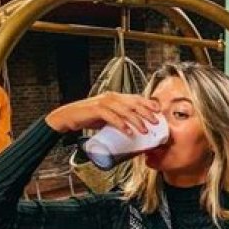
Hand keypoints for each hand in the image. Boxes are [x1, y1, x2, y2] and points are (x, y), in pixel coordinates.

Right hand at [45, 92, 159, 134]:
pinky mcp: (95, 110)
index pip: (135, 98)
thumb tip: (135, 131)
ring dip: (136, 121)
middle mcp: (111, 97)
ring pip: (124, 110)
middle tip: (155, 122)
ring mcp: (103, 102)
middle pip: (133, 103)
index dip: (148, 103)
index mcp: (116, 97)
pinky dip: (120, 124)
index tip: (159, 110)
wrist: (68, 117)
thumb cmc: (89, 117)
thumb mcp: (108, 117)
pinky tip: (128, 132)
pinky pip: (111, 117)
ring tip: (144, 131)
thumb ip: (120, 119)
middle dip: (146, 112)